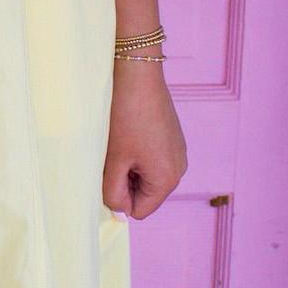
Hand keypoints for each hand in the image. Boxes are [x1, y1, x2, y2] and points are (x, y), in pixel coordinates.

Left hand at [102, 60, 186, 218]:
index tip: (108, 173)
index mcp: (167, 180)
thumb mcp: (114, 161)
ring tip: (120, 143)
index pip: (139, 211)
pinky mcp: (173, 138)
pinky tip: (128, 133)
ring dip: (128, 167)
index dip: (118, 199)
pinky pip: (152, 159)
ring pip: (146, 176)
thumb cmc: (125, 117)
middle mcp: (179, 169)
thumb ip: (114, 194)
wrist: (138, 75)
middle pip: (144, 195)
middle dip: (124, 182)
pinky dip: (136, 153)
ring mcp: (178, 152)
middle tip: (113, 156)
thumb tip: (120, 212)